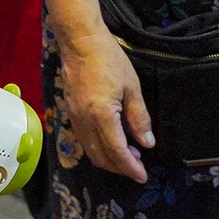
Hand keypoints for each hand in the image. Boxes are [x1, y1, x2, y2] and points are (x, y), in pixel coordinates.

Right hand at [60, 30, 152, 181]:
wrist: (80, 43)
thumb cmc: (109, 60)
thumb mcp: (132, 87)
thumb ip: (139, 118)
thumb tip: (147, 143)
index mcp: (102, 115)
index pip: (117, 152)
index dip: (131, 168)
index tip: (143, 176)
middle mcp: (84, 122)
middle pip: (102, 158)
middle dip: (120, 168)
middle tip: (139, 167)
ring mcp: (74, 119)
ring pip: (91, 152)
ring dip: (109, 160)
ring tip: (129, 156)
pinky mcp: (71, 114)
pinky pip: (84, 141)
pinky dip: (99, 149)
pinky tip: (112, 142)